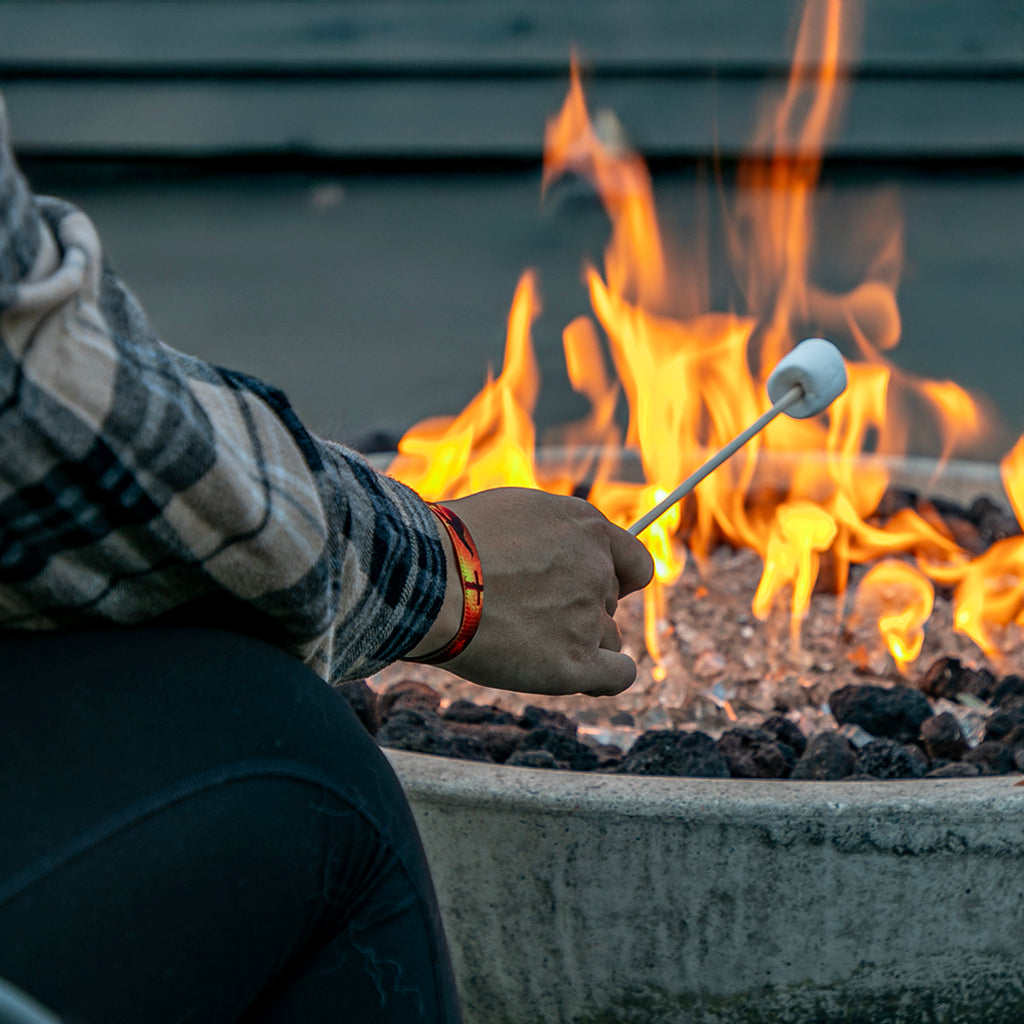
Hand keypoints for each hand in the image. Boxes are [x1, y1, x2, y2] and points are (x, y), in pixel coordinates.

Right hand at [411, 487, 653, 696]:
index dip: (614, 578)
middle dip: (578, 608)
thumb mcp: (511, 511)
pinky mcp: (575, 663)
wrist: (427, 582)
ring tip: (526, 640)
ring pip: (607, 638)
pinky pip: (618, 676)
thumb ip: (550, 533)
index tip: (591, 589)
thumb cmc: (450, 543)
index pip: (632, 562)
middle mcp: (597, 570)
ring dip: (579, 642)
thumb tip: (555, 552)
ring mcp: (588, 618)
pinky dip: (606, 678)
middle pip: (609, 602)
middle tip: (527, 612)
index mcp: (586, 528)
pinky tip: (580, 675)